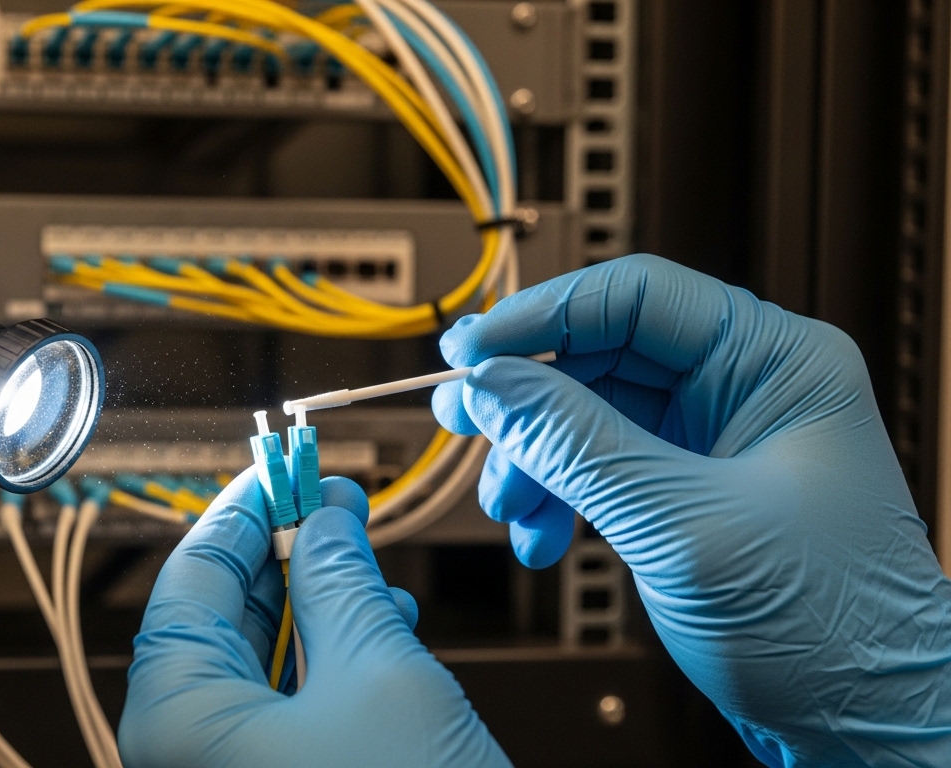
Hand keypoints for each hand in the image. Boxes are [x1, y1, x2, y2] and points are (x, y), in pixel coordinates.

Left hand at [119, 469, 511, 767]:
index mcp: (177, 719)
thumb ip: (342, 582)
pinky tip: (375, 622)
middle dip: (280, 549)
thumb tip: (326, 519)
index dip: (244, 508)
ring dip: (311, 597)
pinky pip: (281, 706)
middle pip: (216, 614)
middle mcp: (186, 751)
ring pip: (255, 658)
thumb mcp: (379, 676)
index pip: (190, 575)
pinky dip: (325, 655)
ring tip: (361, 551)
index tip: (283, 467)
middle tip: (327, 499)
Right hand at [431, 254, 950, 765]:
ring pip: (585, 414)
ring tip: (510, 504)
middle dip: (526, 398)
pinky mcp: (685, 492)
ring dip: (533, 458)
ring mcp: (712, 442)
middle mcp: (743, 390)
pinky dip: (554, 496)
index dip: (541, 316)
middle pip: (599, 355)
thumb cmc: (832, 630)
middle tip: (464, 418)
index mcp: (776, 362)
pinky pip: (594, 466)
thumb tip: (492, 385)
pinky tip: (541, 535)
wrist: (861, 722)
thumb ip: (576, 446)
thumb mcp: (684, 525)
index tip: (469, 348)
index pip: (635, 297)